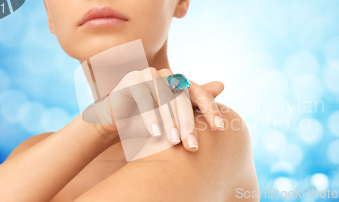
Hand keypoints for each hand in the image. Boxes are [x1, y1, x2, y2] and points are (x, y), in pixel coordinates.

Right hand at [83, 67, 223, 151]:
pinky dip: (150, 117)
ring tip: (174, 142)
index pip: (199, 94)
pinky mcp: (132, 79)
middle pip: (182, 99)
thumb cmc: (148, 121)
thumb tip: (222, 84)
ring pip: (165, 99)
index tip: (220, 129)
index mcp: (179, 82)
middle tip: (192, 147)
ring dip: (170, 122)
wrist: (115, 122)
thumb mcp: (173, 117)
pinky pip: (144, 99)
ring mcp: (148, 74)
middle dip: (188, 124)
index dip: (210, 110)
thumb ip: (195, 104)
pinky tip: (155, 134)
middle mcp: (166, 75)